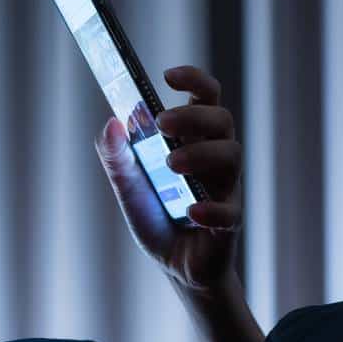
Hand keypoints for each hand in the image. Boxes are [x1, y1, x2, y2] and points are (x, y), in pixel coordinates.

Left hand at [94, 65, 242, 290]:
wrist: (175, 266)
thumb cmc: (158, 217)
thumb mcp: (128, 186)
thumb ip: (116, 156)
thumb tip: (110, 123)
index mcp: (193, 140)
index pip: (205, 98)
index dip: (194, 80)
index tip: (168, 75)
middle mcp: (214, 158)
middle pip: (221, 119)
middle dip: (193, 115)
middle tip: (162, 123)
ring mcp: (225, 188)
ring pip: (232, 155)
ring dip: (200, 154)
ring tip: (170, 163)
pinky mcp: (228, 223)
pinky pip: (229, 211)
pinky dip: (210, 209)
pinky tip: (190, 211)